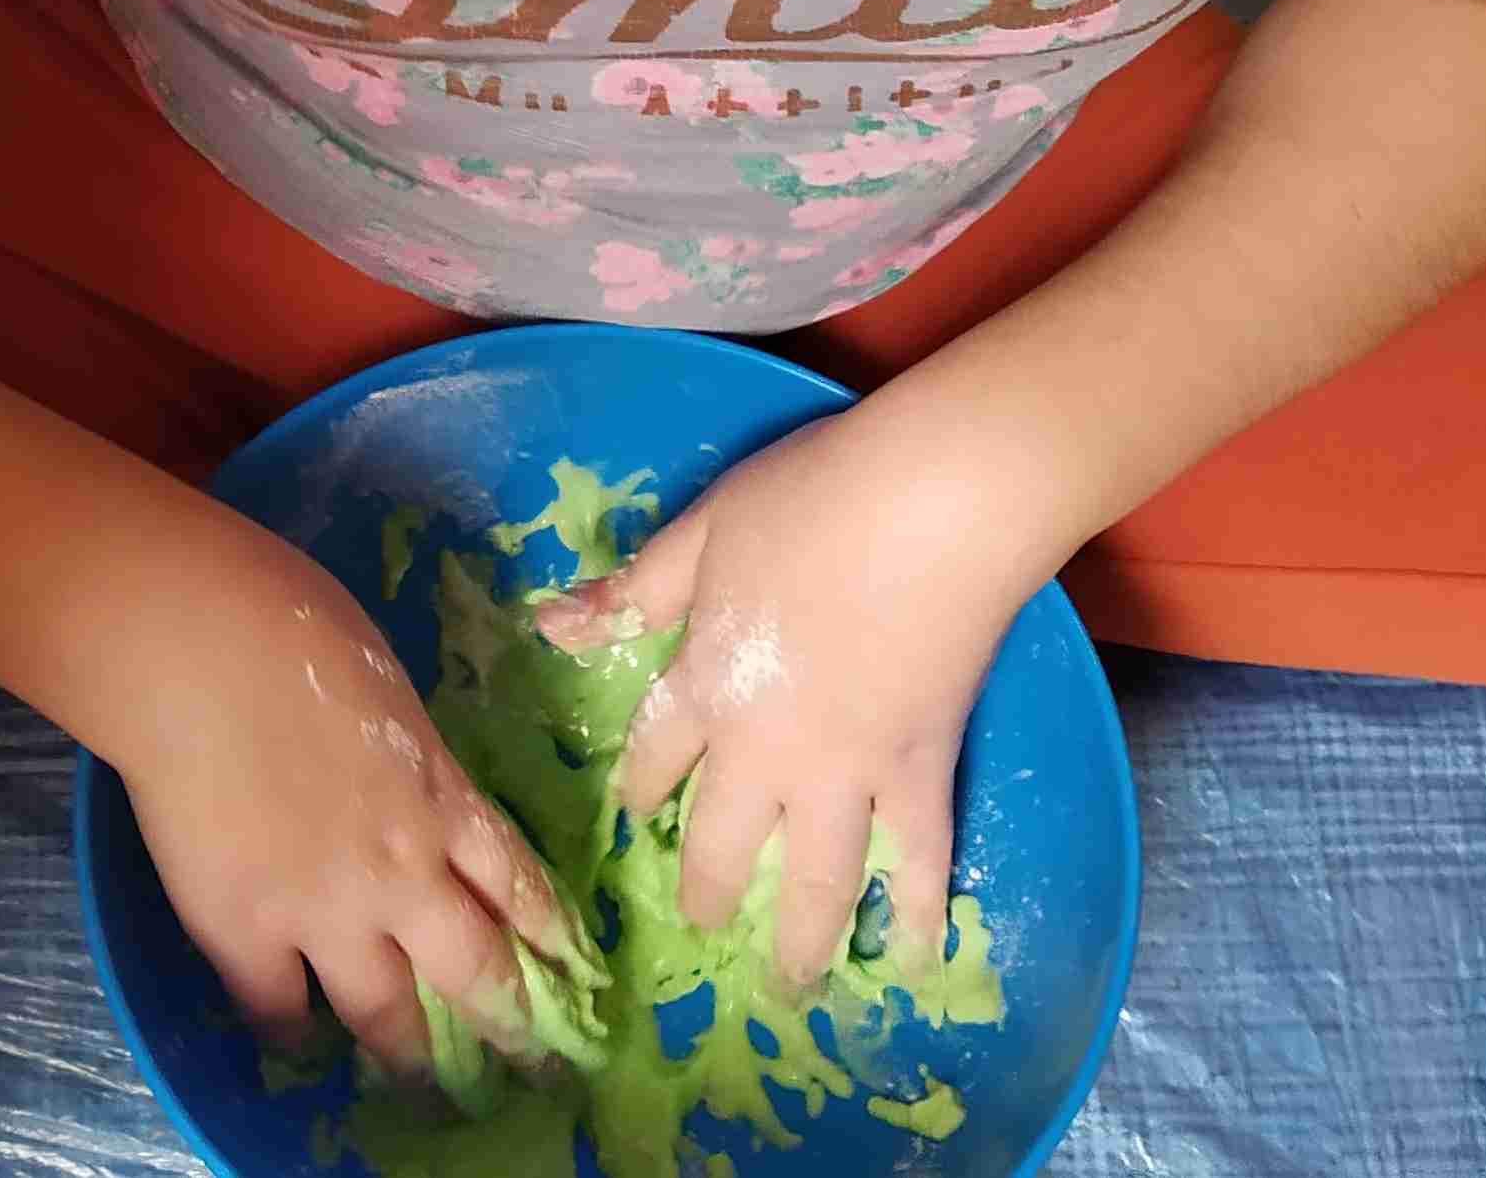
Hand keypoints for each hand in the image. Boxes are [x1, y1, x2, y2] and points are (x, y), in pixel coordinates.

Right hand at [117, 540, 589, 1083]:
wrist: (200, 651)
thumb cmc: (291, 625)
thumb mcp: (390, 685)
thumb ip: (408, 751)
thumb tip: (398, 767)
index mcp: (443, 798)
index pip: (519, 885)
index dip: (550, 937)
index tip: (574, 975)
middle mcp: (403, 873)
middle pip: (475, 968)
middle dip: (511, 1025)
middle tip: (533, 1065)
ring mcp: (325, 910)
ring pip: (387, 1013)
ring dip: (411, 1055)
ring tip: (425, 1088)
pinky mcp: (246, 931)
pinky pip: (278, 1011)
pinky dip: (291, 1033)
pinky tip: (297, 1047)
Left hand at [533, 403, 1062, 990]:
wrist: (935, 506)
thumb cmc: (814, 499)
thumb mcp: (705, 530)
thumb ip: (635, 591)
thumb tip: (550, 625)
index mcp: (704, 686)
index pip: (655, 757)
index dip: (643, 789)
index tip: (637, 815)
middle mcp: (767, 751)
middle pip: (724, 843)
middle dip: (709, 892)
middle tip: (705, 925)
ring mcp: (850, 773)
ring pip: (816, 880)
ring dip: (800, 941)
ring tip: (791, 986)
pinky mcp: (924, 771)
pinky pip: (920, 861)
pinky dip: (918, 915)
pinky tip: (917, 961)